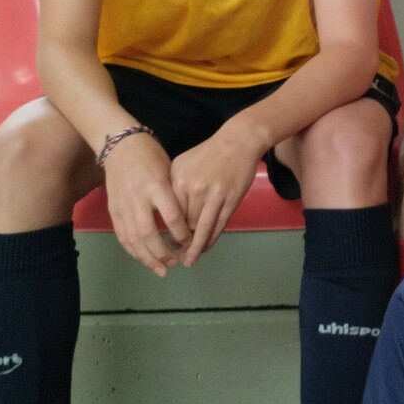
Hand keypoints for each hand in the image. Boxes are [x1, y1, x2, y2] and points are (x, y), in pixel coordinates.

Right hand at [102, 131, 189, 276]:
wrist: (120, 145)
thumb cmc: (151, 156)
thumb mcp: (170, 170)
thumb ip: (176, 196)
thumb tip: (189, 222)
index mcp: (156, 185)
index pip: (171, 215)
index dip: (181, 233)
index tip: (190, 242)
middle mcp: (137, 197)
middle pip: (148, 232)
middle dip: (162, 252)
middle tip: (176, 262)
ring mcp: (122, 205)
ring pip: (133, 238)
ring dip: (147, 257)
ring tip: (162, 269)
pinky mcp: (113, 210)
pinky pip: (122, 235)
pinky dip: (133, 250)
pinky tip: (144, 259)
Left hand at [169, 128, 261, 266]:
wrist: (239, 142)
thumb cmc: (209, 153)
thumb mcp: (183, 164)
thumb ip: (173, 186)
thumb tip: (166, 212)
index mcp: (178, 181)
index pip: (170, 214)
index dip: (168, 231)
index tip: (165, 243)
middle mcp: (195, 190)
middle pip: (185, 224)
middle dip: (181, 243)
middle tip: (176, 257)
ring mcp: (215, 196)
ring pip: (202, 229)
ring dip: (196, 247)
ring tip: (189, 260)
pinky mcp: (231, 200)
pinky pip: (219, 225)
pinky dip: (212, 239)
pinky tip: (206, 247)